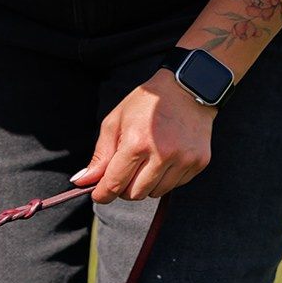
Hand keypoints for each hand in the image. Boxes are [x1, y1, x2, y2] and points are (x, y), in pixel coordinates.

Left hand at [72, 70, 218, 203]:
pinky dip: (165, 178)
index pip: (115, 184)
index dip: (102, 194)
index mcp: (137, 142)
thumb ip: (100, 156)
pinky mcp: (199, 162)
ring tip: (147, 160)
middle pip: (135, 194)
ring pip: (155, 193)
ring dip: (146, 183)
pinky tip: (166, 157)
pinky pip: (175, 185)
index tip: (98, 194)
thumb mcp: (115, 122)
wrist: (187, 88)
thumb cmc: (146, 104)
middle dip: (124, 188)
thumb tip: (83, 181)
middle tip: (124, 172)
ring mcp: (183, 159)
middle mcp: (162, 154)